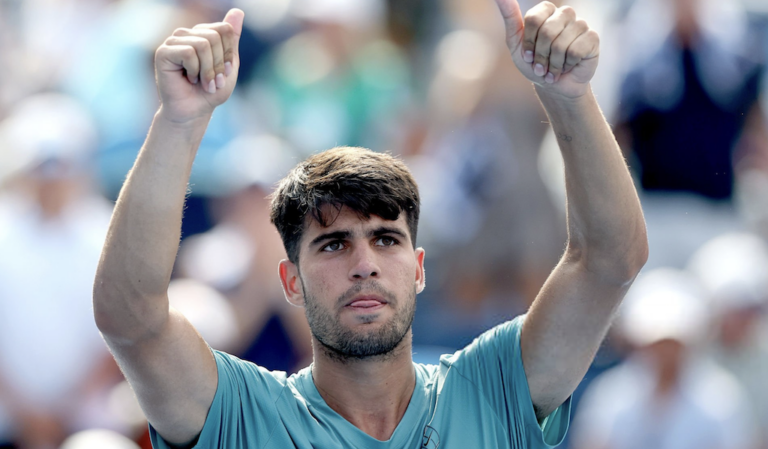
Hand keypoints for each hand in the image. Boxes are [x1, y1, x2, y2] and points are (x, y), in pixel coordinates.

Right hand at [154, 8, 244, 123]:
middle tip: (213, 81)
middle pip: (214, 36)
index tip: (224, 72)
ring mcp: (173, 41)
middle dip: (218, 64)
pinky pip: (189, 53)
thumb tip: (238, 11)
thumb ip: (232, 39)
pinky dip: (195, 71)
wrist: (194, 112)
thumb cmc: (210, 92)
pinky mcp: (163, 52)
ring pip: (203, 44)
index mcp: (202, 34)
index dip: (228, 54)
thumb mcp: (228, 64)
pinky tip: (189, 80)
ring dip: (208, 70)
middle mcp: (187, 34)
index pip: (225, 29)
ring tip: (202, 83)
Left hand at [495, 0, 597, 98]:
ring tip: (554, 69)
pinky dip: (567, 65)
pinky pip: (575, 51)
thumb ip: (509, 17)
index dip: (529, 42)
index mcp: (546, 11)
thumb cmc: (534, 64)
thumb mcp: (516, 43)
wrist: (554, 87)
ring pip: (561, 43)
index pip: (534, 18)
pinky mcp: (592, 38)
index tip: (528, 55)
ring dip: (553, 64)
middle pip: (547, 31)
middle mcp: (565, 14)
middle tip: (541, 67)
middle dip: (540, 55)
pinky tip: (568, 67)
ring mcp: (580, 24)